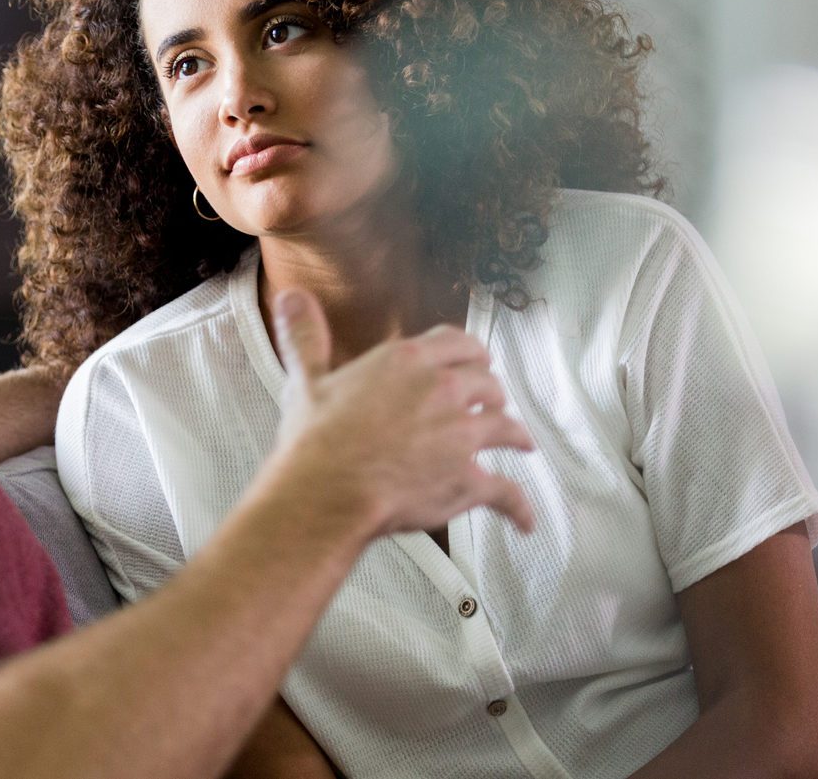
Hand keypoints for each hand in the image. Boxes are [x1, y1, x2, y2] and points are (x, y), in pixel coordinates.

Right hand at [271, 287, 535, 537]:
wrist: (326, 491)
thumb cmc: (316, 441)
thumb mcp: (307, 379)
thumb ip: (306, 336)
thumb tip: (293, 299)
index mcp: (407, 361)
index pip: (456, 343)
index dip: (469, 353)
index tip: (476, 359)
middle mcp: (442, 390)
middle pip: (486, 382)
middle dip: (491, 393)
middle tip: (491, 401)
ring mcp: (461, 435)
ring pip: (505, 427)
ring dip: (515, 435)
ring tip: (520, 442)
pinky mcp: (469, 479)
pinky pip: (506, 491)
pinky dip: (519, 507)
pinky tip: (525, 518)